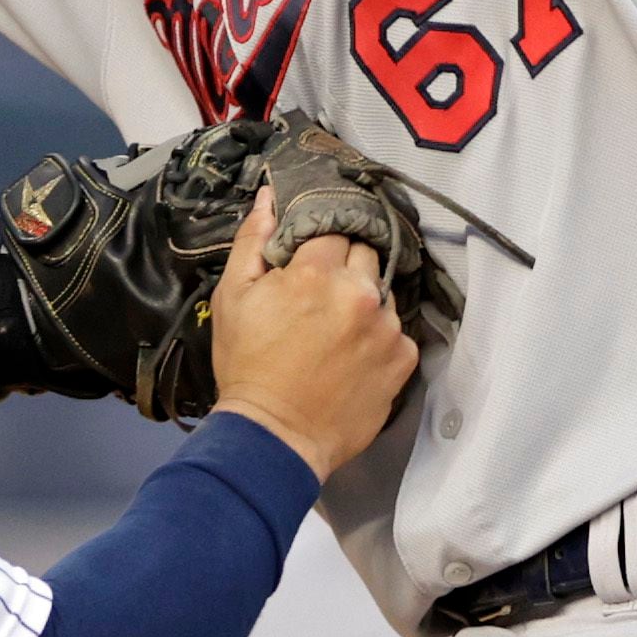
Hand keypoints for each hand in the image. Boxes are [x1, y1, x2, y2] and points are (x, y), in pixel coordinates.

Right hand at [209, 186, 417, 476]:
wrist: (276, 438)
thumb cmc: (247, 369)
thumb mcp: (232, 299)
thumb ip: (252, 241)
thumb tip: (270, 197)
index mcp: (316, 270)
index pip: (332, 228)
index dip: (317, 245)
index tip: (307, 263)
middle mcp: (360, 292)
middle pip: (365, 252)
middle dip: (344, 267)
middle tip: (319, 298)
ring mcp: (388, 326)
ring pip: (383, 291)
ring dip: (364, 301)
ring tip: (336, 332)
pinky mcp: (404, 358)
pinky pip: (398, 330)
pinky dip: (379, 336)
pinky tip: (353, 355)